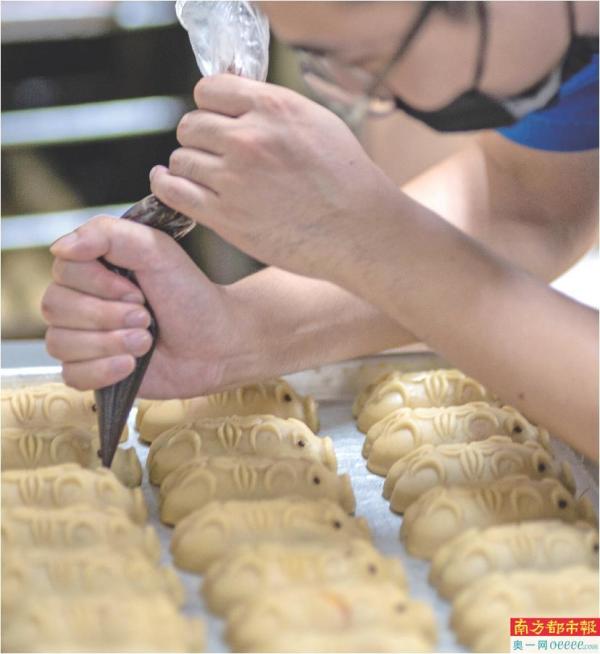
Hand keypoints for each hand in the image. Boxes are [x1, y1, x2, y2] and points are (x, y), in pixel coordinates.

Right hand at [43, 216, 258, 396]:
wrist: (217, 342)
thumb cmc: (191, 295)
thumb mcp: (158, 251)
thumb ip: (110, 234)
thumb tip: (60, 247)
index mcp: (94, 268)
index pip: (63, 270)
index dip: (99, 284)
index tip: (138, 291)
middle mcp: (82, 301)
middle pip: (55, 307)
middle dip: (108, 316)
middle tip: (146, 317)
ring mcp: (84, 337)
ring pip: (59, 343)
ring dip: (110, 343)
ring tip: (146, 341)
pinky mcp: (92, 371)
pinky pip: (70, 375)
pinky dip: (103, 371)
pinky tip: (132, 365)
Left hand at [149, 74, 398, 281]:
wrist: (359, 231)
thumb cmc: (347, 179)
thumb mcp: (316, 122)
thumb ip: (272, 107)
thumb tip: (235, 99)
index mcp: (274, 108)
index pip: (209, 90)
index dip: (210, 106)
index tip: (216, 120)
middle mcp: (249, 139)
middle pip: (190, 125)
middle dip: (199, 137)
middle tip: (212, 153)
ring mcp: (235, 180)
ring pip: (180, 159)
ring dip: (188, 165)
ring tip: (204, 175)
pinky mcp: (226, 217)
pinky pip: (174, 192)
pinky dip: (166, 185)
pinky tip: (169, 182)